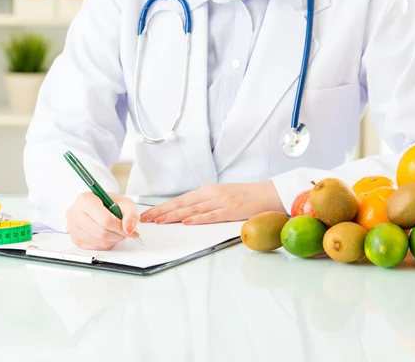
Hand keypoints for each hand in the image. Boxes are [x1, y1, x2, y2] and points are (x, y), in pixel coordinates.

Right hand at [66, 192, 138, 249]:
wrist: (99, 205)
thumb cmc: (109, 203)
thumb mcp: (125, 202)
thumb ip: (131, 214)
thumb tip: (129, 229)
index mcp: (85, 199)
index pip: (105, 219)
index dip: (120, 227)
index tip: (128, 229)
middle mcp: (75, 213)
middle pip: (102, 232)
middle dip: (118, 235)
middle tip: (125, 232)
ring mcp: (72, 227)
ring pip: (99, 241)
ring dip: (113, 240)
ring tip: (117, 232)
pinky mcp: (75, 239)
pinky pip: (95, 247)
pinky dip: (106, 244)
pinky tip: (108, 235)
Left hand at [139, 182, 285, 224]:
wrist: (269, 194)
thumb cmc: (246, 197)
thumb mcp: (222, 197)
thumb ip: (205, 204)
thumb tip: (187, 214)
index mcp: (208, 191)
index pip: (180, 200)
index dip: (162, 207)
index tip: (148, 214)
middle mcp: (211, 194)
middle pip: (181, 204)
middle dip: (161, 211)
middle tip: (145, 219)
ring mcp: (221, 201)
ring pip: (193, 210)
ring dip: (174, 216)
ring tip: (159, 221)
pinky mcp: (232, 210)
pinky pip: (212, 215)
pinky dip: (199, 219)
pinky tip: (187, 222)